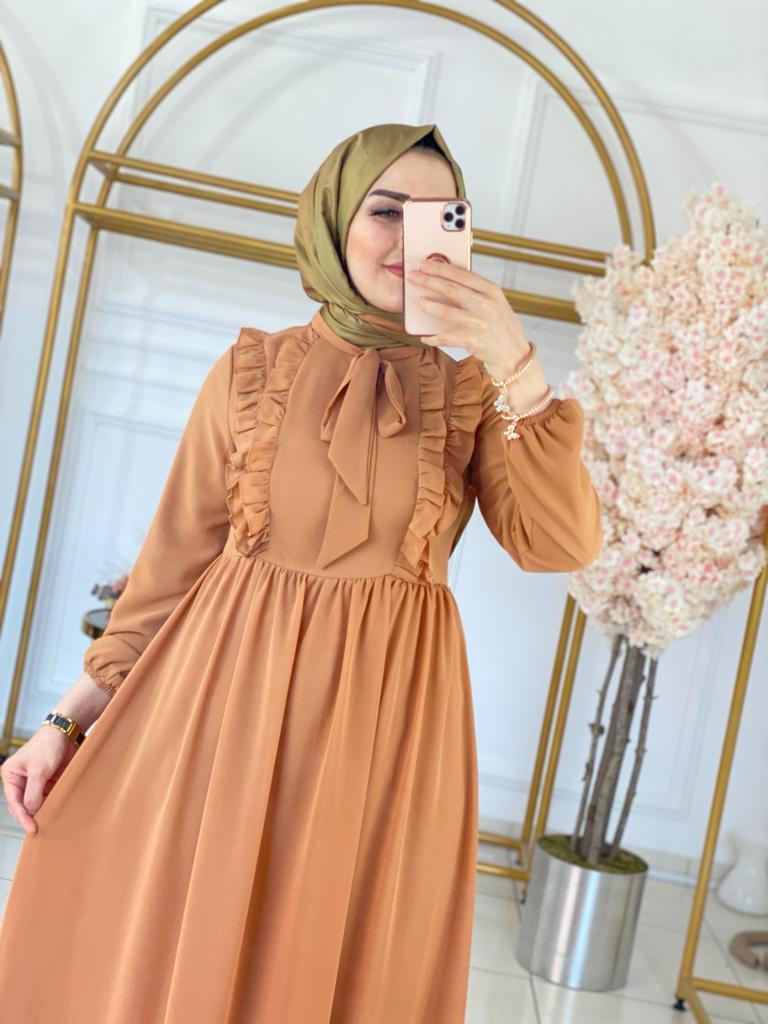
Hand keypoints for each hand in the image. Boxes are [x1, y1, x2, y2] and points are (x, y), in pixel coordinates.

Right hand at [0, 726, 77, 835]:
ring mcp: (35, 781)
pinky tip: (57, 811)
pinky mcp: (48, 781)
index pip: (14, 802)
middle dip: (30, 817)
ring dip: (43, 812)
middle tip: (40, 831)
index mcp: (11, 775)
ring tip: (50, 823)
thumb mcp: (38, 770)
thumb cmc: (48, 745)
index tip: (32, 829)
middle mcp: (20, 780)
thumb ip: (33, 793)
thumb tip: (31, 812)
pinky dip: (52, 804)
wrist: (67, 733)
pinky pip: (48, 797)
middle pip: (23, 805)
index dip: (22, 817)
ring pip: (36, 803)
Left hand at [406, 259, 530, 373]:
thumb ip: (474, 289)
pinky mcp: (473, 341)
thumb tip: (444, 277)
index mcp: (491, 290)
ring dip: (429, 306)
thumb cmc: (498, 323)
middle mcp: (486, 304)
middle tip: (413, 277)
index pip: (461, 273)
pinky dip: (434, 338)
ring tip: (419, 302)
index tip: (423, 263)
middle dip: (428, 281)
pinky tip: (424, 337)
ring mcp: (479, 323)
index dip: (440, 267)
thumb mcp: (494, 301)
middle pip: (451, 289)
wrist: (513, 352)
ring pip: (447, 312)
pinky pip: (447, 338)